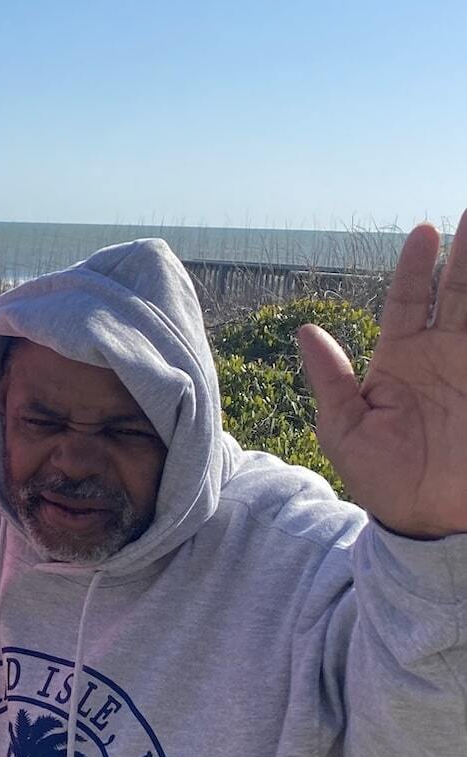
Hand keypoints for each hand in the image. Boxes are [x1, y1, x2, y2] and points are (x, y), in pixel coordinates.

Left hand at [298, 208, 466, 537]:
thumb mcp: (345, 431)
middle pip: (461, 292)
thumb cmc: (382, 481)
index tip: (425, 232)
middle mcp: (444, 356)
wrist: (427, 524)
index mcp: (402, 359)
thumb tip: (305, 330)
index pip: (410, 300)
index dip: (417, 266)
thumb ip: (330, 380)